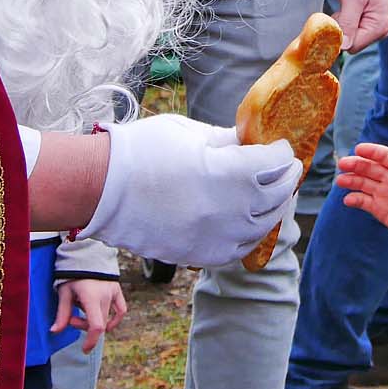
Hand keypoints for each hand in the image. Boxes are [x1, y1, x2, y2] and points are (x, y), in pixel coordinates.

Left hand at [53, 278, 127, 353]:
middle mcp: (105, 296)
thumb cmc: (72, 274)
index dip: (91, 340)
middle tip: (72, 319)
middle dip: (84, 326)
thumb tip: (55, 331)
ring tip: (82, 309)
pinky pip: (121, 310)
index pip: (96, 325)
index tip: (85, 350)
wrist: (86, 255)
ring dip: (94, 320)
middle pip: (98, 323)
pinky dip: (114, 319)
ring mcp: (113, 293)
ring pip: (106, 317)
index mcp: (91, 297)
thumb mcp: (64, 293)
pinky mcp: (117, 290)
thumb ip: (62, 314)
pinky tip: (107, 323)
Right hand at [80, 115, 301, 267]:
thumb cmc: (142, 151)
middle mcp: (232, 208)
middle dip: (285, 178)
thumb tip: (250, 141)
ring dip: (271, 208)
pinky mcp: (201, 255)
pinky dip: (248, 234)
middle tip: (286, 169)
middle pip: (278, 195)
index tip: (279, 146)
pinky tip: (246, 222)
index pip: (276, 162)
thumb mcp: (190, 133)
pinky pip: (238, 249)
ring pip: (263, 226)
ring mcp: (218, 236)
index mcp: (231, 172)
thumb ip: (227, 140)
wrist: (101, 189)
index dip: (281, 151)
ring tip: (271, 195)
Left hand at [334, 0, 387, 51]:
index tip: (335, 19)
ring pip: (349, 39)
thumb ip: (348, 23)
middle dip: (341, 30)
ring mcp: (374, 30)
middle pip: (352, 44)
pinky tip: (346, 11)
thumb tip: (343, 47)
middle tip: (342, 11)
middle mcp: (380, 32)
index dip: (340, 36)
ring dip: (341, 26)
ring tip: (345, 8)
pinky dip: (344, 24)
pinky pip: (350, 33)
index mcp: (379, 27)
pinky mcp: (367, 26)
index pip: (354, 46)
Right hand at [337, 143, 387, 262]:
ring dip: (351, 180)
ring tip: (340, 181)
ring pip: (364, 183)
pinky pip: (364, 201)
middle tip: (342, 163)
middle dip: (357, 164)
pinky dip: (355, 199)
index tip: (359, 149)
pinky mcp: (379, 208)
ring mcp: (384, 193)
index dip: (373, 151)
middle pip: (371, 167)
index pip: (387, 156)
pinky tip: (348, 200)